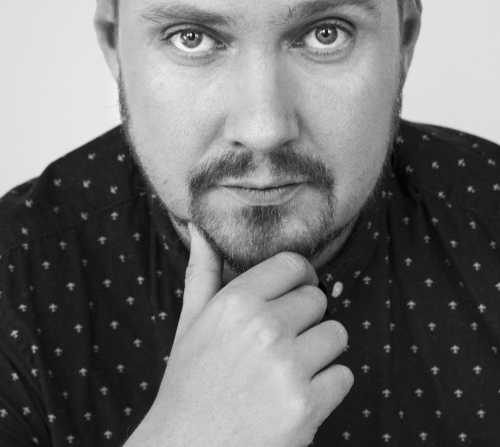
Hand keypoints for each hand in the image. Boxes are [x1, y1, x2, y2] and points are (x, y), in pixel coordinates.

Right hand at [125, 226, 352, 446]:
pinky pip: (344, 376)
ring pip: (337, 334)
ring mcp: (287, 368)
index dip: (298, 278)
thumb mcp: (191, 322)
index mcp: (236, 302)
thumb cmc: (190, 383)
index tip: (294, 292)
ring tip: (290, 368)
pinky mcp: (307, 407)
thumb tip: (201, 228)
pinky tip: (298, 395)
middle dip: (306, 318)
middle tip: (282, 341)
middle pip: (318, 299)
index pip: (293, 265)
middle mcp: (263, 328)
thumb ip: (204, 271)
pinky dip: (329, 387)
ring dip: (321, 351)